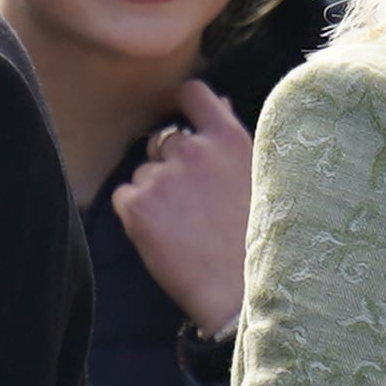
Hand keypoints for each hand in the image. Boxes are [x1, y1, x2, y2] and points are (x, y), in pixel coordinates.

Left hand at [112, 80, 251, 339]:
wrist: (243, 292)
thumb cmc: (261, 240)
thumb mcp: (259, 179)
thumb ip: (231, 140)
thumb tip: (216, 101)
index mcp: (228, 139)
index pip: (192, 94)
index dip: (180, 102)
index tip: (178, 117)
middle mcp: (191, 149)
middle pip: (162, 142)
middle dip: (170, 165)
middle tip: (195, 205)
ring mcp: (161, 176)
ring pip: (144, 174)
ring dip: (156, 194)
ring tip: (188, 229)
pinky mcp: (136, 204)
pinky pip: (125, 197)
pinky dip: (136, 215)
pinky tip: (166, 238)